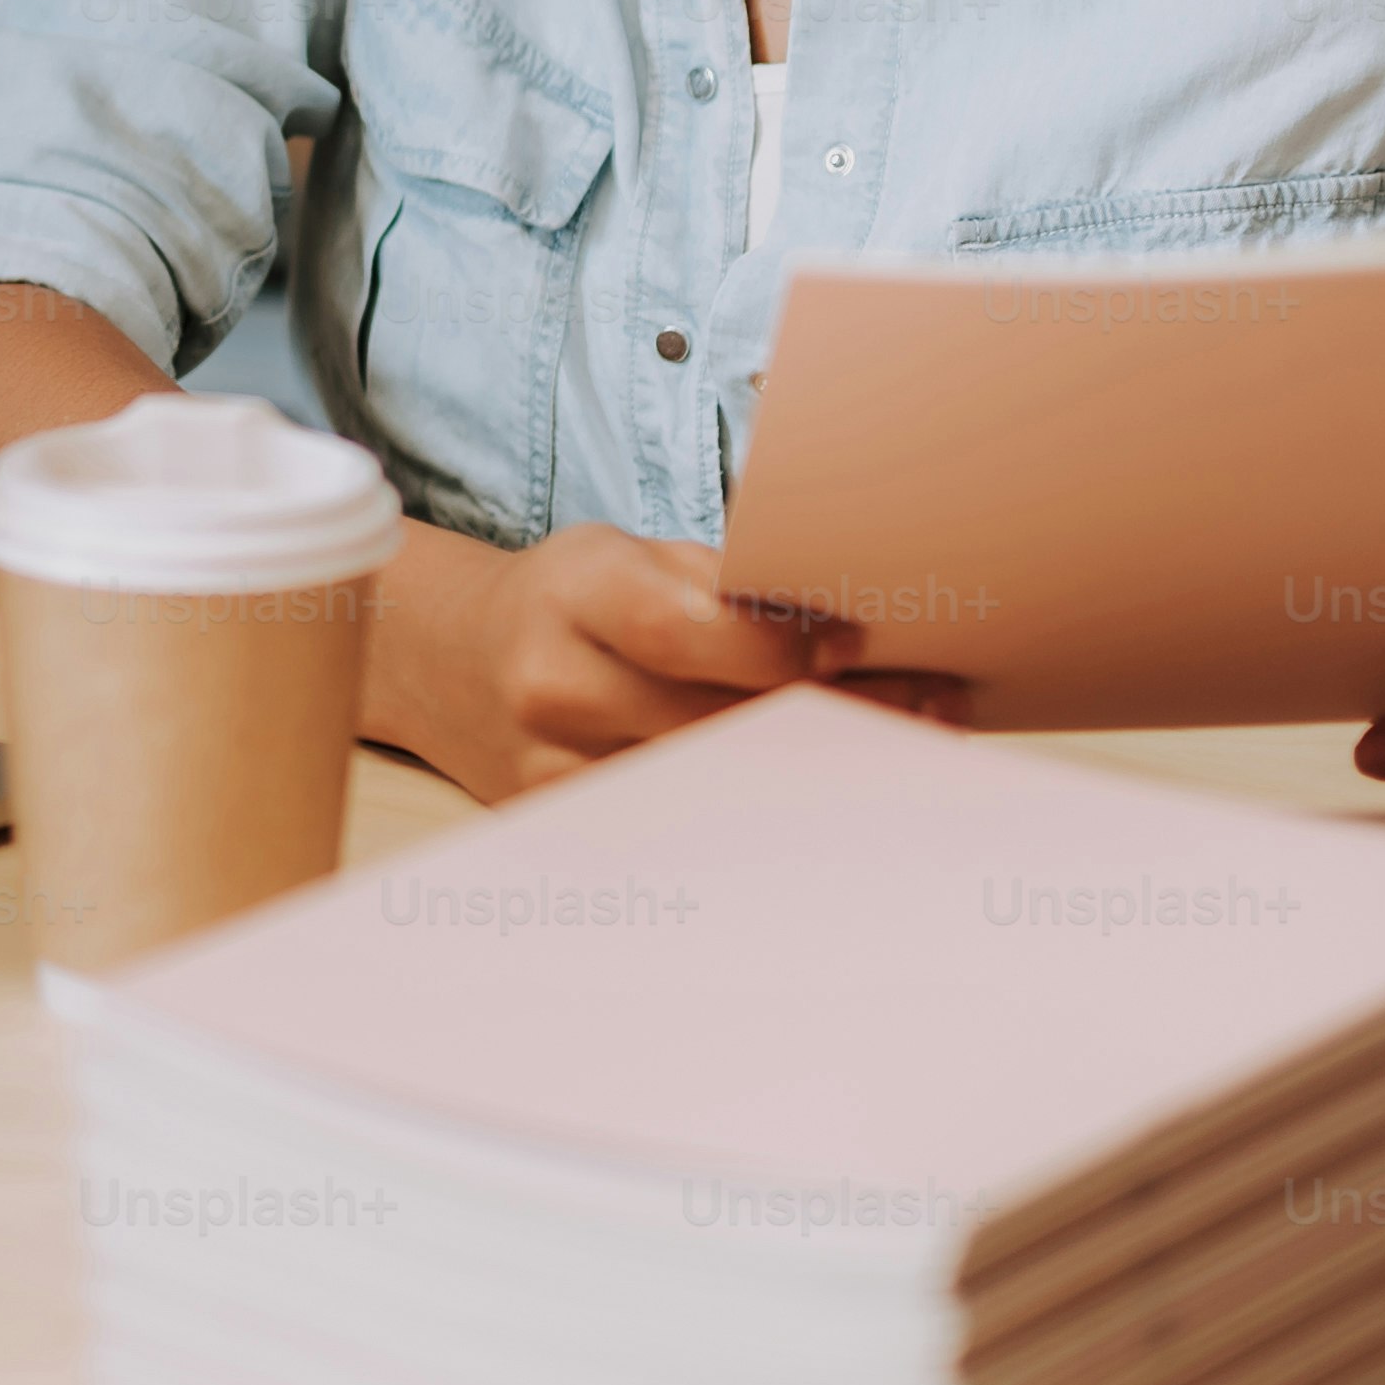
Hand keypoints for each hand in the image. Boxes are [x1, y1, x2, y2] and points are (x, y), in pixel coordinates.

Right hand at [370, 521, 960, 802]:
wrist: (455, 663)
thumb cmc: (570, 600)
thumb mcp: (626, 555)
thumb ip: (718, 584)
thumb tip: (849, 619)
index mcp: (573, 598)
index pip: (681, 631)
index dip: (779, 645)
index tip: (860, 642)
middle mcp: (556, 690)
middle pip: (715, 721)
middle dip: (833, 712)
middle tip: (929, 704)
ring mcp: (558, 773)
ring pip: (715, 787)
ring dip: (818, 771)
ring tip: (904, 747)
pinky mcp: (572, 829)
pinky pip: (687, 828)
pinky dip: (764, 812)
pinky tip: (827, 795)